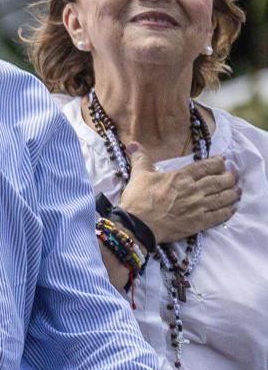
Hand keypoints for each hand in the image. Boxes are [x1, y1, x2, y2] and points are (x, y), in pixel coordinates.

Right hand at [120, 142, 238, 243]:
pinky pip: (219, 215)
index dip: (218, 162)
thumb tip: (132, 144)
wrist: (138, 225)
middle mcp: (194, 190)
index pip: (206, 166)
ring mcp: (199, 207)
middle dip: (230, 177)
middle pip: (220, 181)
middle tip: (234, 175)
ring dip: (233, 193)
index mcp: (181, 177)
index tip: (223, 160)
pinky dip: (228, 211)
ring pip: (224, 198)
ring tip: (237, 190)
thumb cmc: (138, 200)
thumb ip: (141, 159)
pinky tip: (232, 208)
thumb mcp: (139, 175)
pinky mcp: (199, 222)